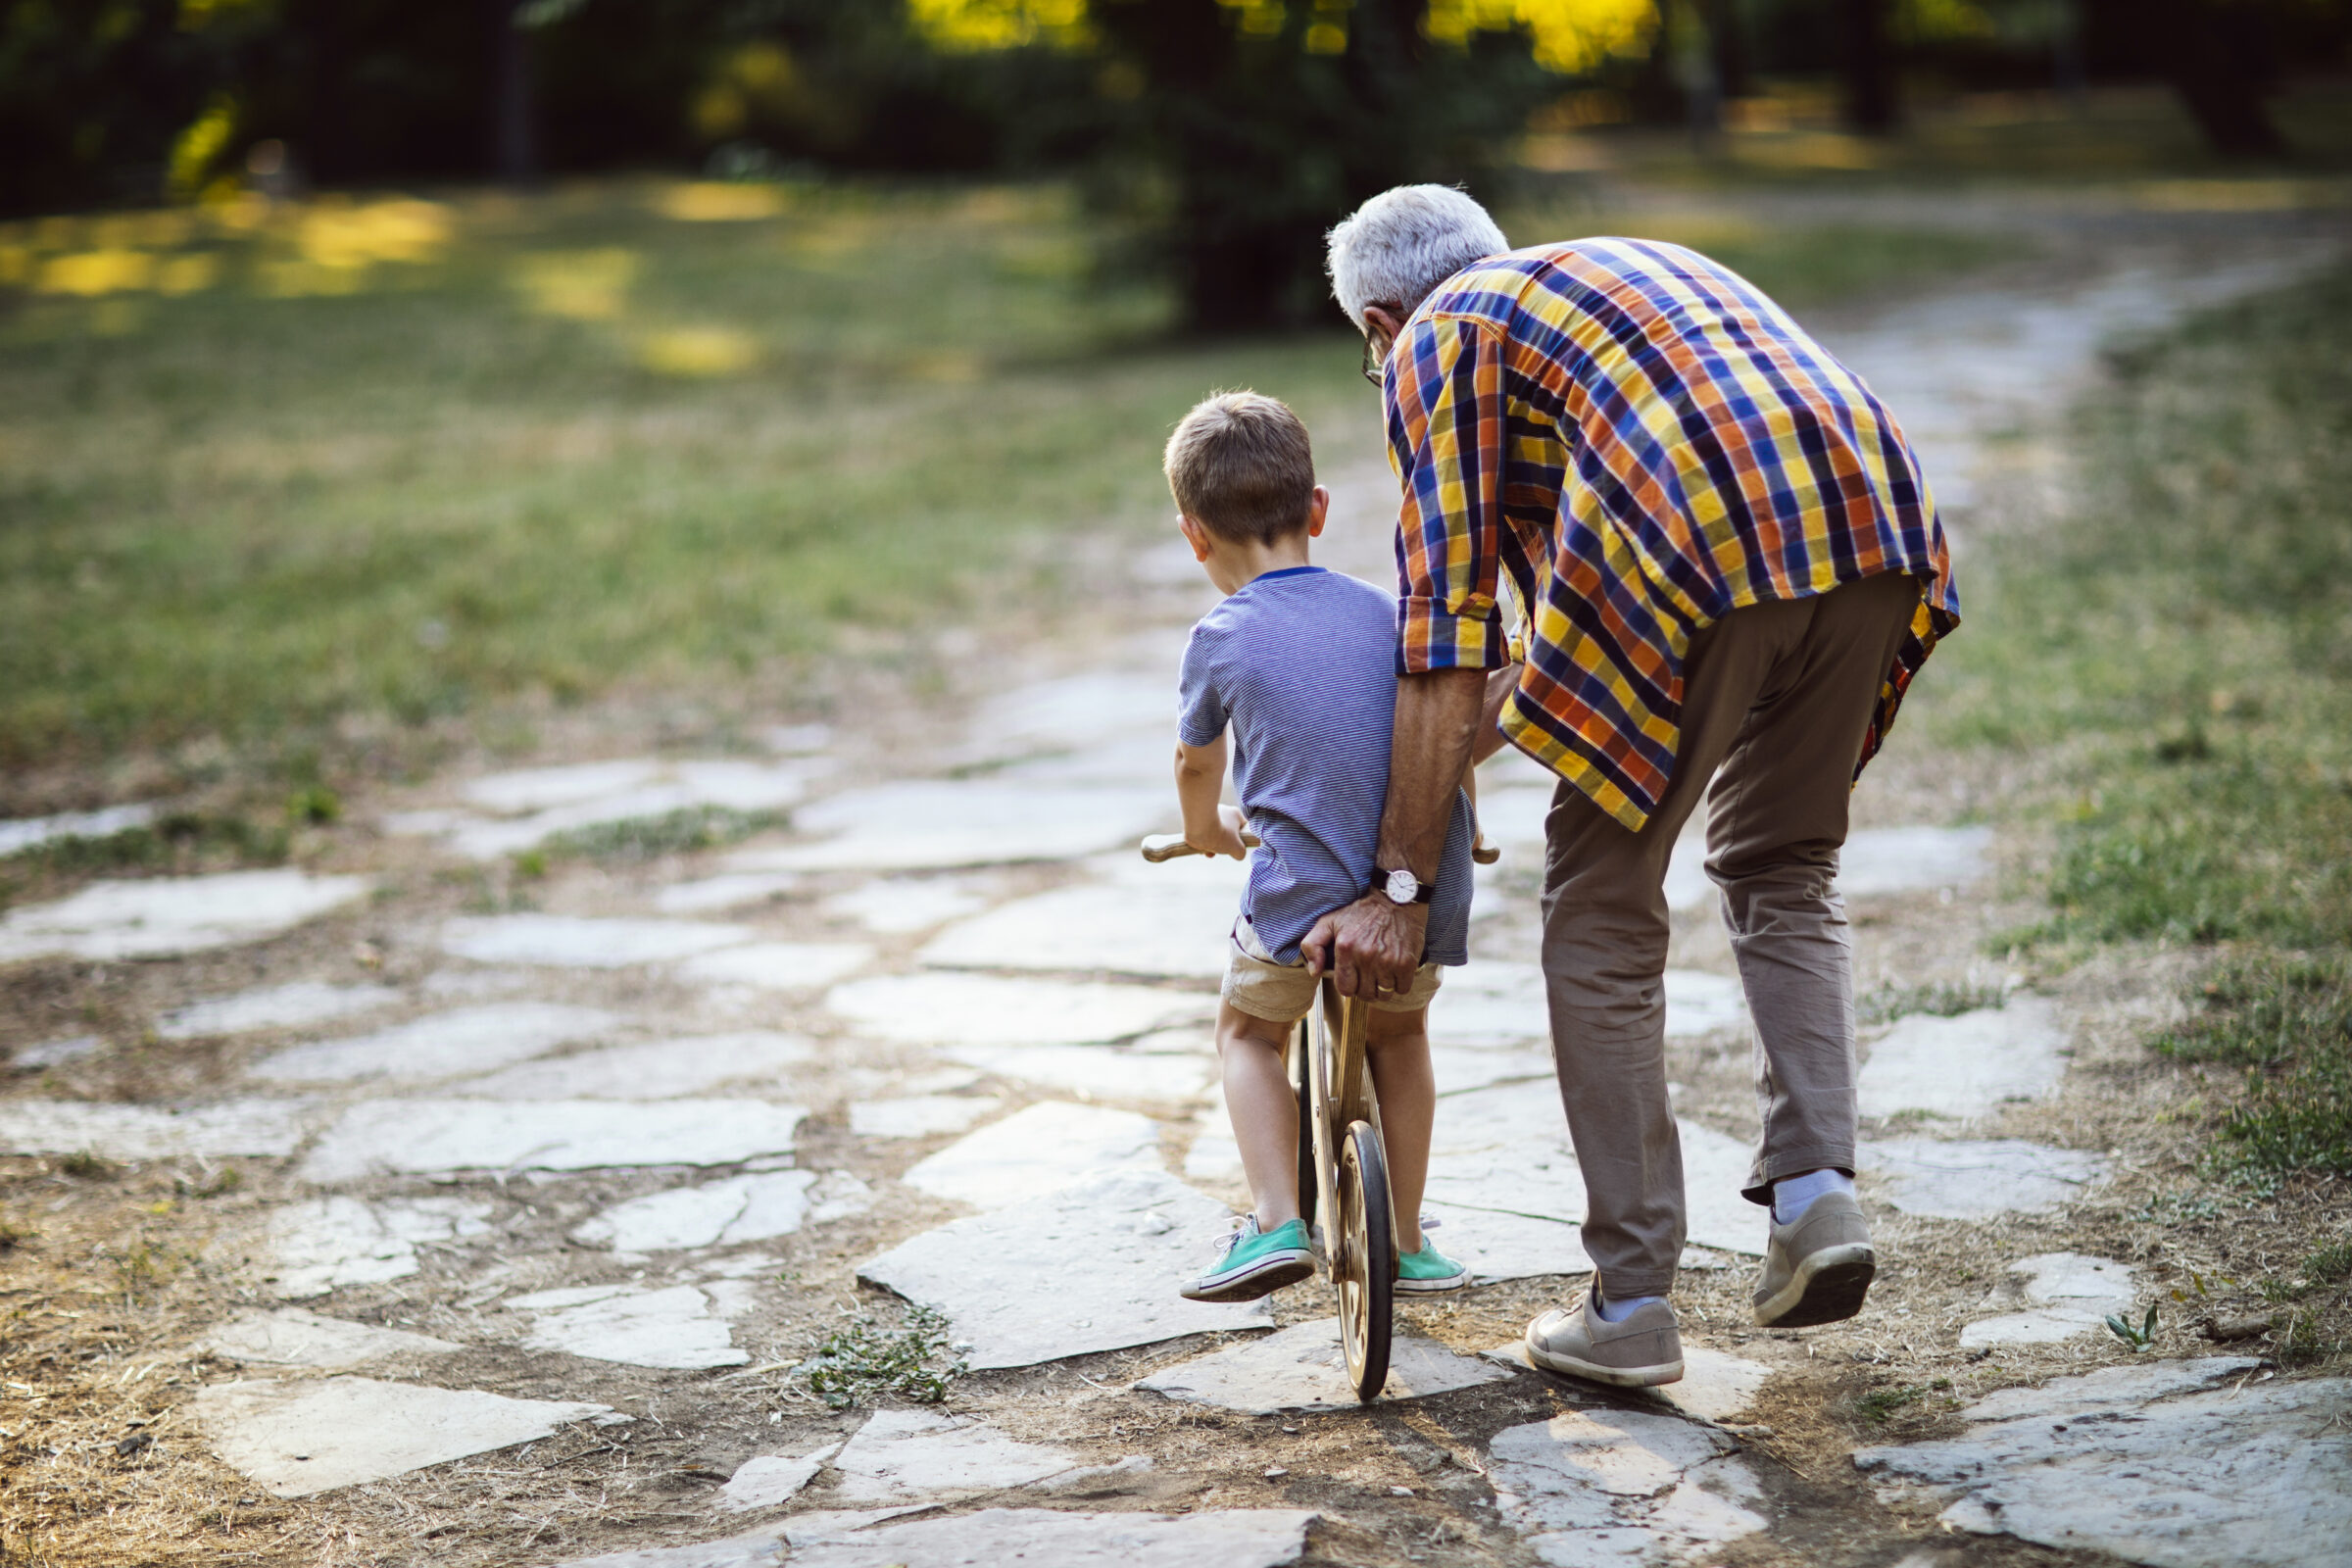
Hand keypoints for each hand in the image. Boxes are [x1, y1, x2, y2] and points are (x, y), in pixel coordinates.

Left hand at [1188, 804, 1250, 860]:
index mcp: (1235, 814)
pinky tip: (1200, 847)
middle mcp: (1223, 811)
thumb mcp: (1237, 848)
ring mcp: (1209, 814)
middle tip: (1220, 851)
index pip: (1242, 827)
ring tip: (1208, 852)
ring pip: (1213, 833)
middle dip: (1223, 844)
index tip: (1235, 847)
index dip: (1240, 839)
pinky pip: (1202, 832)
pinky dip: (1202, 841)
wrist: (1196, 826)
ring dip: (1211, 845)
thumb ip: (1240, 852)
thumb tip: (1237, 854)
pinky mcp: (1196, 818)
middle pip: (1226, 832)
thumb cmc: (1220, 834)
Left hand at [1299, 893, 1426, 997]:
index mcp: (1346, 948)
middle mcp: (1366, 957)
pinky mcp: (1407, 963)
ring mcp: (1388, 961)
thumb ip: (1313, 945)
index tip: (1353, 977)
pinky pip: (1402, 989)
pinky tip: (1395, 970)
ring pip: (1384, 995)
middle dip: (1365, 988)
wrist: (1396, 897)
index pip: (1345, 988)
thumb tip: (1314, 972)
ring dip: (1383, 987)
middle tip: (1368, 974)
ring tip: (1382, 972)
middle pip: (1365, 994)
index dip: (1349, 985)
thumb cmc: (1362, 911)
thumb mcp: (1330, 921)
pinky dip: (1399, 984)